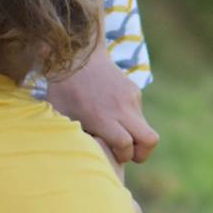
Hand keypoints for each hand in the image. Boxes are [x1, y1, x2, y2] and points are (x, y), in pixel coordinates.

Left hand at [49, 44, 158, 162]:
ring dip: (136, 136)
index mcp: (102, 117)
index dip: (123, 156)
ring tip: (117, 133)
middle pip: (150, 140)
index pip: (126, 145)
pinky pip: (139, 114)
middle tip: (128, 153)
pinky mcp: (134, 91)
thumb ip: (76, 137)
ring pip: (146, 128)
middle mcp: (121, 108)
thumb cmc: (64, 91)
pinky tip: (113, 115)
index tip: (113, 154)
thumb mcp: (62, 117)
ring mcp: (131, 98)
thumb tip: (85, 156)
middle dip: (142, 153)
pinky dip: (131, 121)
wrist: (78, 56)